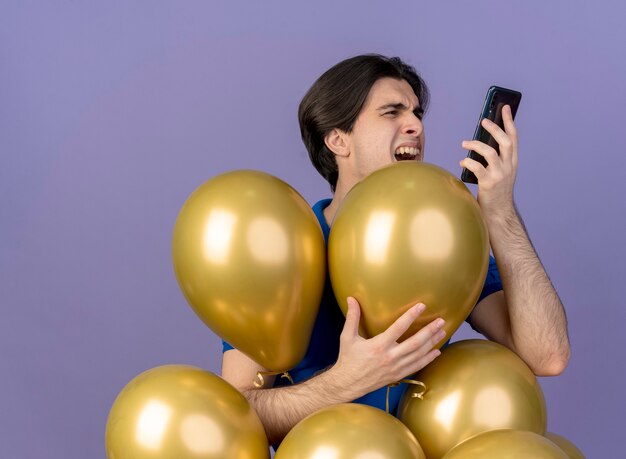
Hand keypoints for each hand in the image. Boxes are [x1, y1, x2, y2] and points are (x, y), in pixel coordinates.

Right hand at [329, 297, 445, 395]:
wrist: (348, 383)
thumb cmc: (348, 359)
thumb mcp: (347, 337)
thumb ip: (352, 317)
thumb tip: (350, 299)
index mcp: (378, 345)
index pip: (399, 328)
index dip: (411, 316)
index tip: (422, 306)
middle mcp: (390, 357)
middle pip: (415, 343)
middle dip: (430, 331)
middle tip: (441, 320)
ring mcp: (396, 368)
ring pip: (419, 354)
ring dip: (432, 343)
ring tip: (442, 332)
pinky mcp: (398, 375)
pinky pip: (417, 366)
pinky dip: (428, 359)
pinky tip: (437, 351)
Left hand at [460, 104, 517, 215]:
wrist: (498, 212)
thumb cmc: (495, 190)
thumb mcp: (500, 171)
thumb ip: (495, 157)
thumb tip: (481, 141)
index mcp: (512, 161)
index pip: (513, 137)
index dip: (509, 121)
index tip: (505, 107)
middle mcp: (509, 166)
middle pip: (504, 141)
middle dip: (494, 128)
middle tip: (483, 121)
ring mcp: (500, 174)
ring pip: (489, 152)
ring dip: (475, 145)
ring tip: (464, 144)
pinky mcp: (489, 183)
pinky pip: (477, 167)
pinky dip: (467, 162)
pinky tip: (462, 162)